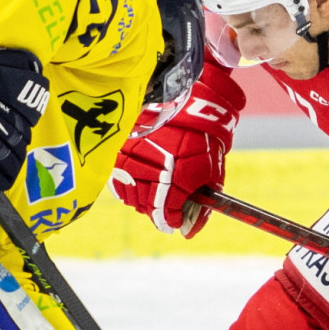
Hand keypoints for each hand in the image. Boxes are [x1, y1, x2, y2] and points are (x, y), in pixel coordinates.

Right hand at [110, 64, 242, 236]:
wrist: (182, 98)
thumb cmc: (201, 136)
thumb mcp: (210, 170)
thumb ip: (203, 203)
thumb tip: (191, 230)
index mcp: (173, 182)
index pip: (166, 216)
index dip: (174, 221)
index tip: (179, 220)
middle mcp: (147, 175)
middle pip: (147, 209)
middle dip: (161, 210)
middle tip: (171, 201)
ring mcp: (130, 164)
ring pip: (132, 198)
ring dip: (145, 198)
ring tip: (158, 185)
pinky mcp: (118, 154)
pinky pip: (120, 182)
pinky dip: (131, 185)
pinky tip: (143, 177)